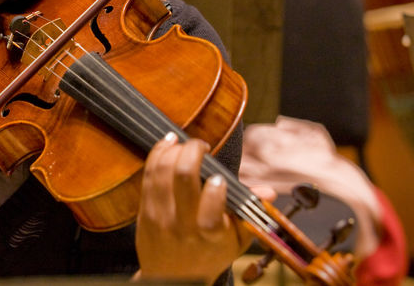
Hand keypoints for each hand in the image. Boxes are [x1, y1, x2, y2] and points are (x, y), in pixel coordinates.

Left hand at [133, 133, 249, 283]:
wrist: (172, 278)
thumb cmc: (209, 255)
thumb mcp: (236, 241)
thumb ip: (249, 213)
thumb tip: (269, 192)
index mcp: (209, 233)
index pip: (212, 201)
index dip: (217, 182)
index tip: (219, 177)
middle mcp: (183, 224)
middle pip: (183, 176)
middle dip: (193, 151)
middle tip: (201, 146)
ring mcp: (160, 216)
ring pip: (162, 171)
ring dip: (173, 149)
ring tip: (183, 142)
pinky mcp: (144, 211)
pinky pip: (148, 176)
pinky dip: (157, 155)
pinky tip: (167, 144)